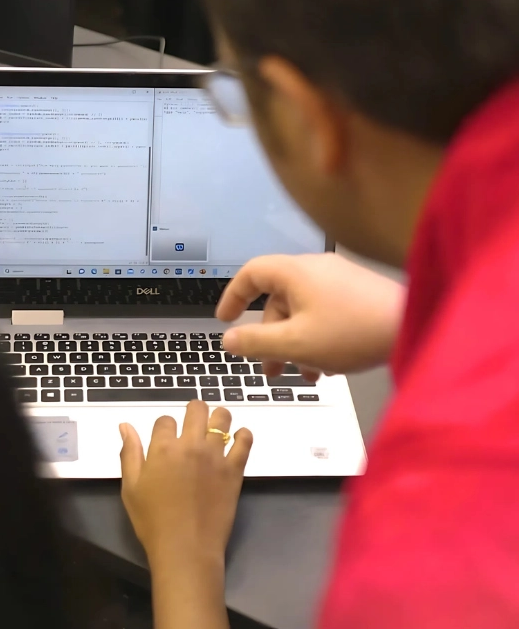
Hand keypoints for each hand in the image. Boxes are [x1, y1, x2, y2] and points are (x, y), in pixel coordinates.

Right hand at [120, 402, 252, 566]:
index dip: (164, 426)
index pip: (165, 419)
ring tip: (216, 425)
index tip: (165, 439)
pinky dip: (243, 435)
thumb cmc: (153, 521)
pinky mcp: (235, 470)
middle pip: (197, 409)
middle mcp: (190, 445)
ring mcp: (215, 456)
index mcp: (163, 447)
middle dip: (193, 411)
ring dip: (219, 417)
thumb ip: (130, 453)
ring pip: (222, 419)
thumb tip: (125, 426)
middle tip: (193, 422)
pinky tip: (239, 437)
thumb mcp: (131, 487)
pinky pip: (245, 442)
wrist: (185, 548)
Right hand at [216, 253, 403, 379]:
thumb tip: (229, 340)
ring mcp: (340, 280)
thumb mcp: (295, 344)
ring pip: (302, 311)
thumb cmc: (353, 332)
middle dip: (271, 337)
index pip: (251, 274)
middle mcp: (315, 269)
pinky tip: (328, 366)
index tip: (226, 320)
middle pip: (278, 300)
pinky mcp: (359, 295)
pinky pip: (325, 313)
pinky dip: (317, 337)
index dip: (233, 297)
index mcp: (295, 272)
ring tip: (305, 374)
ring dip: (296, 343)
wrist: (417, 326)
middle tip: (271, 368)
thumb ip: (256, 343)